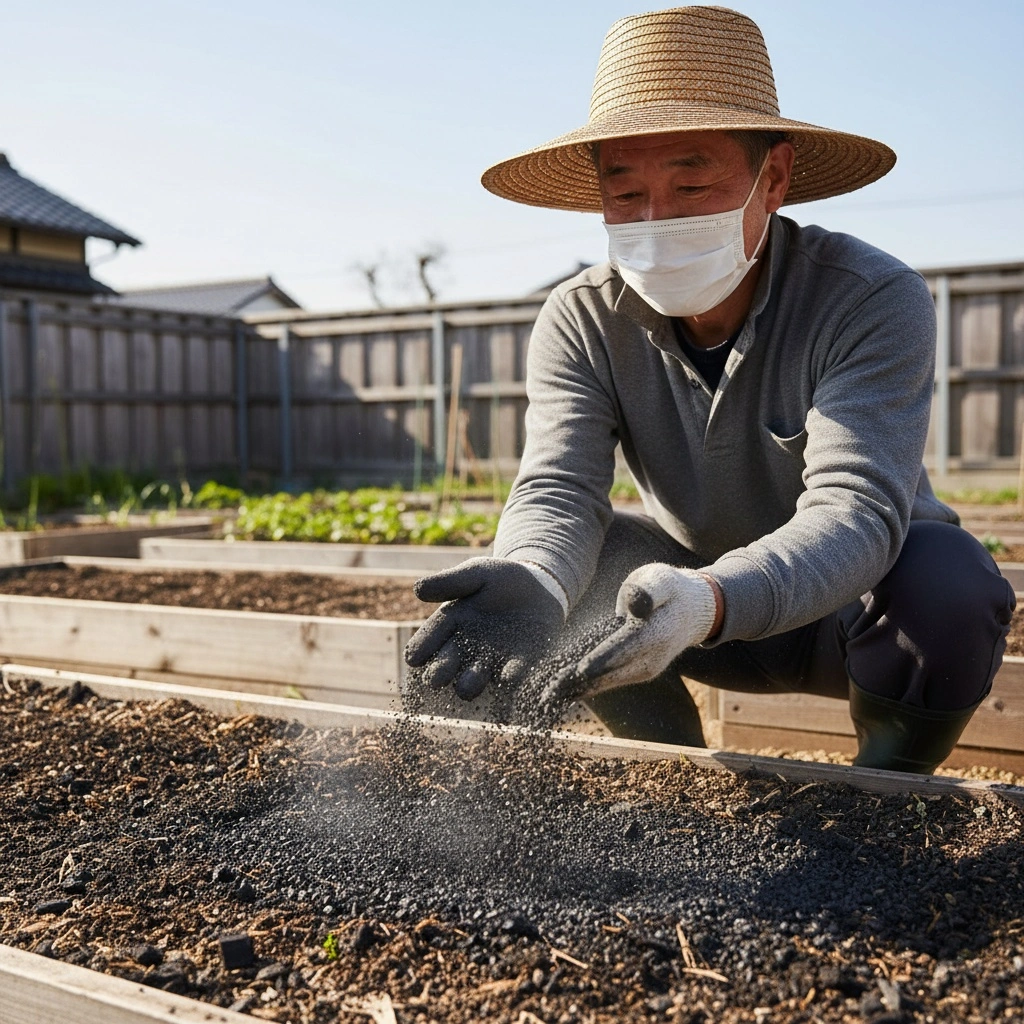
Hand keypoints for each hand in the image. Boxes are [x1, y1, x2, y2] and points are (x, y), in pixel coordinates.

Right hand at [404, 558, 564, 700]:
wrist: (541, 588)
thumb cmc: (501, 580)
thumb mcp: (477, 573)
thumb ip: (451, 582)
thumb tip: (418, 589)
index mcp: (451, 624)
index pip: (430, 638)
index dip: (421, 647)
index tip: (413, 658)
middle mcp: (467, 648)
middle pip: (449, 663)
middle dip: (441, 671)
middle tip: (435, 679)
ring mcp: (493, 660)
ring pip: (478, 675)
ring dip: (471, 682)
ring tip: (465, 688)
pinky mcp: (521, 666)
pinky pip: (515, 673)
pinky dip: (513, 677)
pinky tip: (511, 678)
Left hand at [542, 563, 717, 702]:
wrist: (693, 610)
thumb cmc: (670, 589)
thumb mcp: (661, 579)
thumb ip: (649, 590)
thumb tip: (636, 604)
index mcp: (657, 633)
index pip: (626, 647)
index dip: (602, 659)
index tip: (580, 669)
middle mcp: (653, 658)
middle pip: (611, 672)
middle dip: (579, 682)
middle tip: (549, 691)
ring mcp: (646, 669)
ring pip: (608, 682)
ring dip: (578, 690)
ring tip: (549, 698)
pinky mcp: (639, 673)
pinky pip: (610, 682)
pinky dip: (587, 689)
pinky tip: (565, 695)